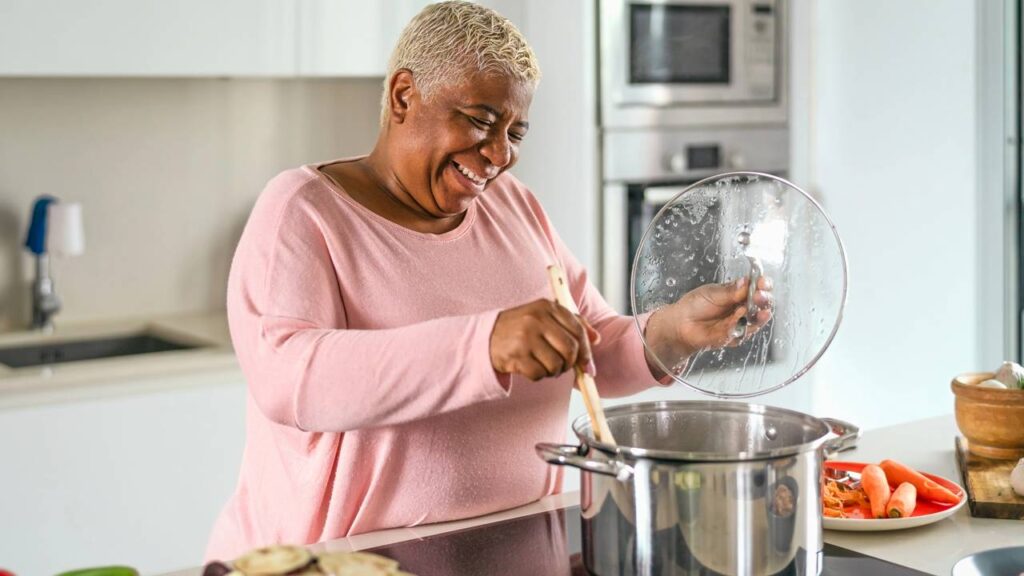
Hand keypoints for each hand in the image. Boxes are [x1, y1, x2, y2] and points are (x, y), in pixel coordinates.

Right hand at [490, 299, 599, 380]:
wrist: (484, 338)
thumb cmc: (520, 328)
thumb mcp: (544, 317)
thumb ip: (572, 323)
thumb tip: (596, 338)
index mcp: (546, 306)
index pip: (578, 329)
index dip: (587, 350)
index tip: (588, 364)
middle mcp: (536, 319)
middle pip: (570, 349)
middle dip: (571, 364)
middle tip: (564, 367)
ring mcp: (525, 337)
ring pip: (556, 364)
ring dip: (554, 371)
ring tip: (544, 365)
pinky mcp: (515, 356)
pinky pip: (539, 374)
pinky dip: (538, 376)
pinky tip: (530, 367)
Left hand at [644, 276, 773, 375]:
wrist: (681, 324)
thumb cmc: (695, 305)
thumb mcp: (712, 293)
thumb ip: (730, 291)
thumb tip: (746, 282)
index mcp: (740, 292)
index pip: (759, 287)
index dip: (763, 284)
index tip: (762, 283)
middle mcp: (744, 307)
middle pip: (763, 304)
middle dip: (764, 300)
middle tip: (759, 296)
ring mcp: (741, 323)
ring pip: (757, 321)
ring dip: (757, 315)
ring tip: (750, 309)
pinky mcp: (735, 337)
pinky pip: (742, 333)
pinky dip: (738, 326)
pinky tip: (735, 320)